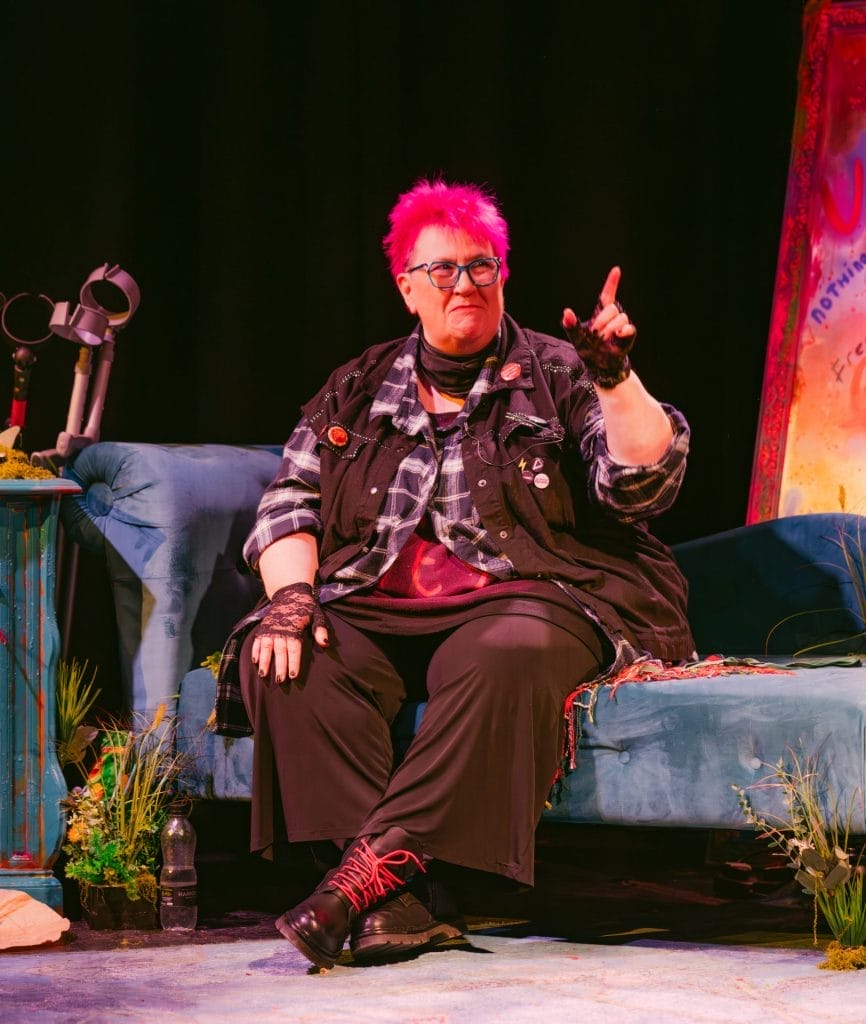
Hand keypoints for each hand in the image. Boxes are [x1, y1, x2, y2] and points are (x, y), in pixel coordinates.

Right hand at [252, 582, 328, 682]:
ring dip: (264, 662)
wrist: (290, 592)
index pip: (294, 649)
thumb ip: (320, 630)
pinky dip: (255, 651)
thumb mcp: (317, 615)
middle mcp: (280, 630)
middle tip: (280, 681)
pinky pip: (257, 640)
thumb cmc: (306, 606)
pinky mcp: (263, 627)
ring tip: (263, 675)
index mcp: (294, 628)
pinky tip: (255, 662)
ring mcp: (270, 629)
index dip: (293, 663)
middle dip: (280, 667)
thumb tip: (325, 643)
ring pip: (266, 648)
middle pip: (280, 651)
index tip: (293, 676)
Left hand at [562, 266, 636, 388]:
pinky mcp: (628, 335)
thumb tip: (566, 312)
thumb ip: (571, 325)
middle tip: (596, 334)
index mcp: (600, 314)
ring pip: (620, 317)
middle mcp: (613, 317)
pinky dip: (623, 331)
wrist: (600, 366)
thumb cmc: (588, 350)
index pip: (607, 295)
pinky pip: (629, 328)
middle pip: (612, 308)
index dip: (612, 283)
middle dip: (602, 320)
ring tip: (603, 340)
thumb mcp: (576, 338)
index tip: (616, 270)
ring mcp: (622, 325)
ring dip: (609, 329)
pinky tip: (617, 335)